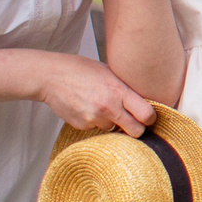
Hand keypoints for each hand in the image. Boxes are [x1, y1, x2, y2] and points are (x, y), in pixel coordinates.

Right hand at [36, 54, 157, 134]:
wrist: (51, 76)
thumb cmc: (81, 70)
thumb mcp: (109, 72)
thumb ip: (125, 88)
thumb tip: (143, 101)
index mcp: (119, 91)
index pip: (146, 114)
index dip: (150, 118)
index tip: (149, 117)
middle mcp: (108, 107)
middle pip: (135, 131)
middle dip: (137, 128)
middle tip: (134, 122)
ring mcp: (94, 118)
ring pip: (114, 129)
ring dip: (112, 122)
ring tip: (101, 105)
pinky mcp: (81, 125)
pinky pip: (96, 128)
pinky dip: (95, 121)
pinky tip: (87, 107)